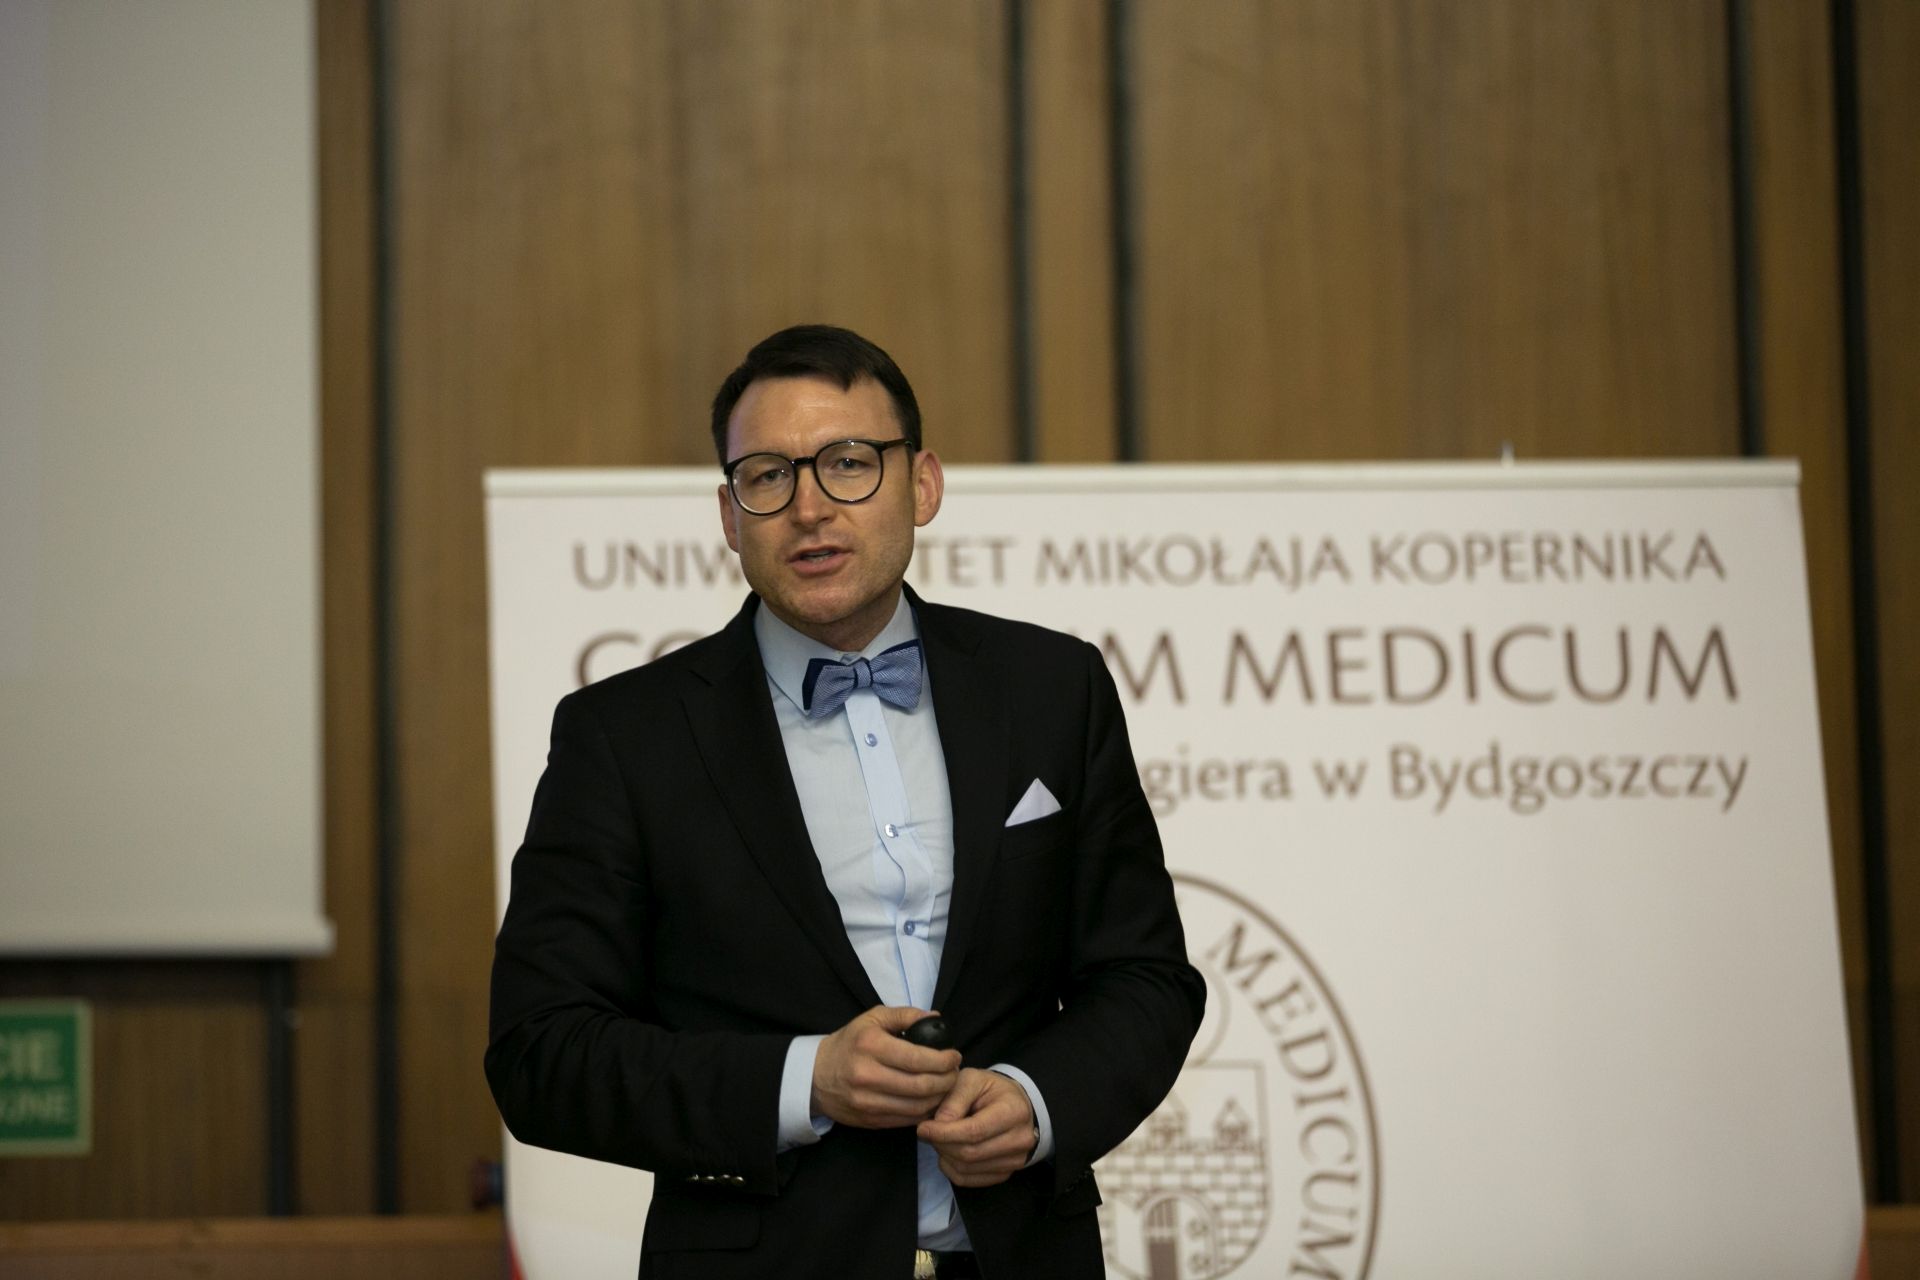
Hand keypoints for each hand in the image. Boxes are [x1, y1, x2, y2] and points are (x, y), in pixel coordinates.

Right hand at [811, 1006, 961, 1128]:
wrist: (815, 1075)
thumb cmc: (849, 1043)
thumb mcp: (873, 1018)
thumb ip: (905, 1015)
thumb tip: (936, 1018)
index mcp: (871, 1046)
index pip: (918, 1058)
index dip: (944, 1060)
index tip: (954, 1056)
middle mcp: (868, 1075)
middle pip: (921, 1085)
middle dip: (947, 1080)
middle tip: (955, 1073)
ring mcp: (867, 1101)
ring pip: (916, 1106)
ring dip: (939, 1097)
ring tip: (946, 1086)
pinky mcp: (869, 1120)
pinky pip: (906, 1120)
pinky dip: (924, 1111)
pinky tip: (930, 1100)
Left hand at [917, 1069, 1036, 1187]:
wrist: (1015, 1105)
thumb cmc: (991, 1090)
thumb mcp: (972, 1079)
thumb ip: (954, 1099)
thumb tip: (938, 1124)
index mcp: (1014, 1111)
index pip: (974, 1131)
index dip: (944, 1133)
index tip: (923, 1128)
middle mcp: (1020, 1140)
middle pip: (970, 1153)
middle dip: (941, 1144)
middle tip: (928, 1132)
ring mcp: (1015, 1160)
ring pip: (967, 1169)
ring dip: (945, 1156)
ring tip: (939, 1139)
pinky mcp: (1005, 1174)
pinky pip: (969, 1181)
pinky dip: (951, 1169)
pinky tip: (948, 1153)